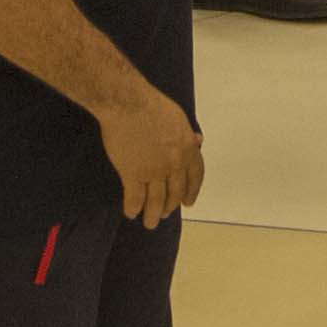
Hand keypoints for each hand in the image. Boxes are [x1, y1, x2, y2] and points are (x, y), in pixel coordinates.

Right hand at [97, 80, 205, 225]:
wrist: (129, 103)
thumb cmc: (152, 105)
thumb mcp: (178, 118)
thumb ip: (187, 135)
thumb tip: (197, 141)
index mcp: (188, 149)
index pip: (195, 177)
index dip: (192, 191)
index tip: (189, 202)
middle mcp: (174, 164)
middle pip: (175, 192)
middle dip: (171, 206)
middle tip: (165, 214)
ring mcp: (154, 171)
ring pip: (156, 201)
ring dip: (153, 214)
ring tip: (150, 223)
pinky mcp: (132, 174)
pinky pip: (135, 198)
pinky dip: (133, 208)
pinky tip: (131, 213)